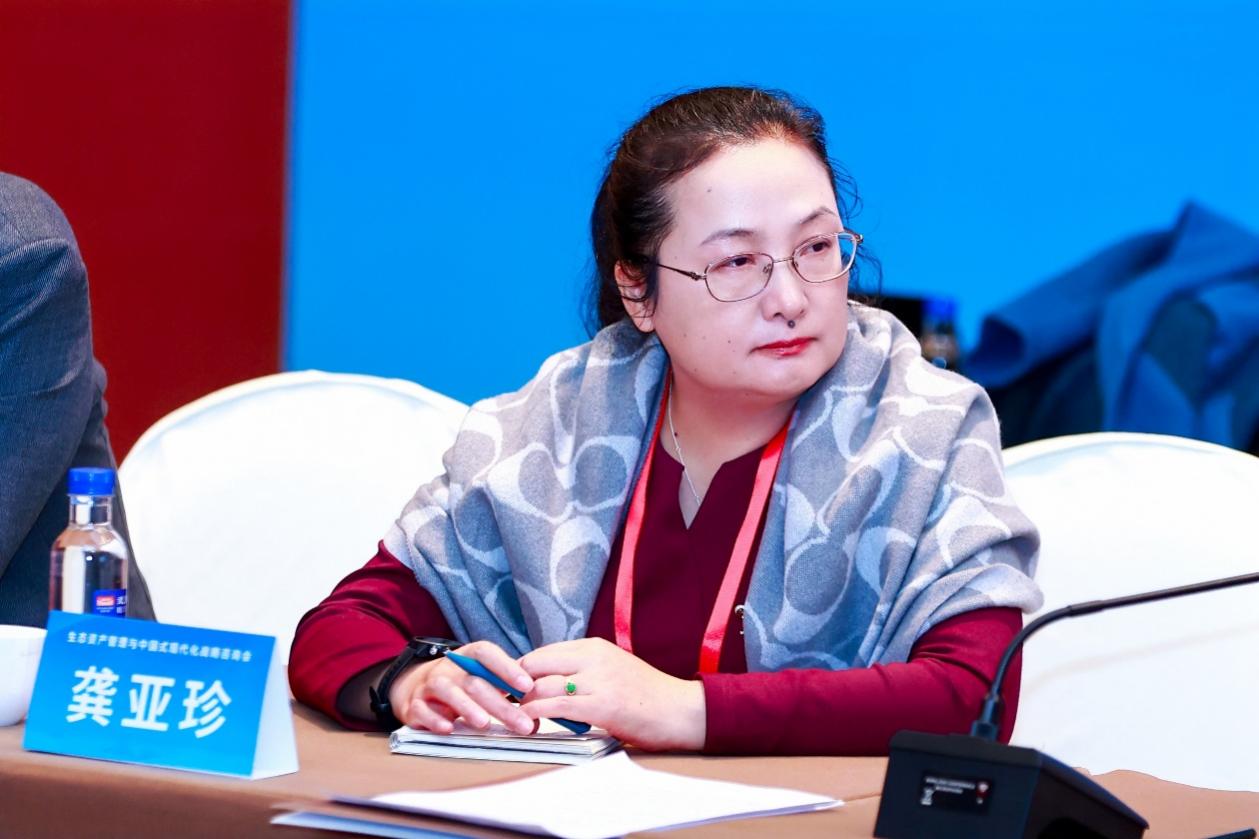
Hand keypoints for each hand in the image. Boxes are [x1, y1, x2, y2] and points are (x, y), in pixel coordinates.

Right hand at [388, 640, 534, 734]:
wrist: (417, 686)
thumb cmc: (461, 685)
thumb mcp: (482, 681)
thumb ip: (506, 695)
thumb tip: (536, 721)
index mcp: (468, 656)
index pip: (487, 654)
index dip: (507, 667)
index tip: (527, 686)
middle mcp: (448, 667)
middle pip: (474, 681)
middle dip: (500, 704)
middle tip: (521, 723)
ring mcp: (429, 685)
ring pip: (447, 691)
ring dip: (467, 707)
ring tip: (484, 723)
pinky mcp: (413, 705)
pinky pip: (422, 710)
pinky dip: (435, 720)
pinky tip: (449, 729)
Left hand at [518, 638, 705, 750]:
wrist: (681, 711)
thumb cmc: (647, 696)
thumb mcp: (612, 670)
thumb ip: (583, 671)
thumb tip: (547, 682)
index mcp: (595, 647)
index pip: (543, 653)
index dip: (521, 670)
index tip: (508, 686)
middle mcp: (594, 658)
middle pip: (536, 664)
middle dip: (515, 684)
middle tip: (503, 700)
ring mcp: (598, 681)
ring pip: (543, 685)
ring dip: (523, 702)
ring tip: (514, 715)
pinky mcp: (602, 706)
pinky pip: (557, 707)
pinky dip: (537, 713)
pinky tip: (528, 721)